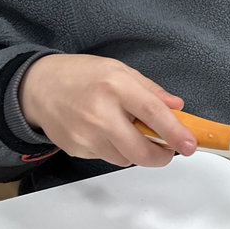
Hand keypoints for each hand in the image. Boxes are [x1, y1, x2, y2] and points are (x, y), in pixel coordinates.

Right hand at [19, 54, 195, 167]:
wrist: (38, 87)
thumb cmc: (82, 75)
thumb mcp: (120, 70)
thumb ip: (151, 90)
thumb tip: (177, 107)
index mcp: (116, 87)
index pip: (153, 113)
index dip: (175, 132)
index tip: (191, 145)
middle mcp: (100, 113)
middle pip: (139, 150)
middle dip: (160, 156)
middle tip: (167, 150)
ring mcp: (85, 135)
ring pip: (125, 159)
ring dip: (136, 152)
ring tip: (129, 131)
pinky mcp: (75, 149)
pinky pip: (106, 158)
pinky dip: (115, 150)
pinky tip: (106, 133)